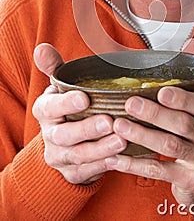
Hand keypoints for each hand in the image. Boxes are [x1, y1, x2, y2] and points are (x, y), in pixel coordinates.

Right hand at [32, 43, 126, 183]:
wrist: (64, 142)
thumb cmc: (67, 107)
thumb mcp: (59, 86)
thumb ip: (54, 66)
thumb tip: (42, 48)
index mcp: (45, 111)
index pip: (50, 107)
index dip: (66, 103)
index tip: (84, 98)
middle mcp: (50, 135)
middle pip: (65, 135)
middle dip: (87, 129)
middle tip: (109, 121)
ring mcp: (60, 157)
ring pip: (79, 156)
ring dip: (101, 149)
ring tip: (122, 140)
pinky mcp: (74, 173)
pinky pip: (90, 172)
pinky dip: (107, 164)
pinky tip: (124, 156)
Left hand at [105, 40, 193, 219]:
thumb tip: (192, 42)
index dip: (182, 98)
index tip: (161, 91)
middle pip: (183, 124)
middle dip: (154, 113)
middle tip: (130, 103)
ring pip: (170, 146)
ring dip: (141, 135)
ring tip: (119, 125)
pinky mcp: (190, 182)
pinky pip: (159, 171)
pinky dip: (135, 164)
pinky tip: (117, 157)